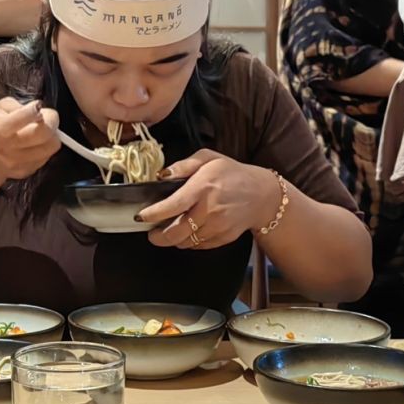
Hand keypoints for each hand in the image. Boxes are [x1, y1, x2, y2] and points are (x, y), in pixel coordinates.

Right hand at [0, 98, 60, 181]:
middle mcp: (6, 148)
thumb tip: (36, 108)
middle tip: (47, 116)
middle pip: (42, 134)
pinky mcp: (27, 170)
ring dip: (52, 134)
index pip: (18, 120)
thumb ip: (14, 105)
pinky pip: (48, 156)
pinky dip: (46, 146)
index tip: (38, 105)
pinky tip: (35, 142)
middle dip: (51, 120)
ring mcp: (17, 162)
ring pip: (51, 146)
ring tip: (42, 129)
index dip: (33, 111)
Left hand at [137, 149, 279, 249]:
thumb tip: (161, 175)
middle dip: (158, 236)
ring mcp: (217, 227)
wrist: (262, 195)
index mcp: (202, 187)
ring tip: (167, 231)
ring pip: (185, 242)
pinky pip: (198, 245)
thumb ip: (183, 165)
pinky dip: (188, 242)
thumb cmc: (233, 174)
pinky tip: (187, 232)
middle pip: (176, 232)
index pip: (172, 206)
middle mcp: (209, 210)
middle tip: (151, 233)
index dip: (153, 214)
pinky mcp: (223, 238)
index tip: (141, 216)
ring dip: (172, 239)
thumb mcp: (208, 158)